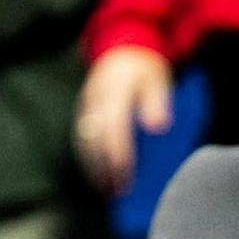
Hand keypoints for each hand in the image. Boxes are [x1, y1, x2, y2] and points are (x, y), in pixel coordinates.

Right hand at [77, 47, 174, 194]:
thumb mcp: (157, 80)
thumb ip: (157, 102)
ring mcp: (87, 106)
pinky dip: (88, 160)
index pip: (114, 127)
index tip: (125, 175)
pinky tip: (98, 178)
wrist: (122, 45)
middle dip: (105, 167)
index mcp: (115, 91)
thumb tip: (158, 127)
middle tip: (119, 193)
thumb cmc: (145, 69)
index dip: (118, 153)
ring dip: (94, 168)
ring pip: (84, 141)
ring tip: (108, 193)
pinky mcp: (83, 112)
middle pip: (96, 139)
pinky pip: (81, 139)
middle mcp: (96, 100)